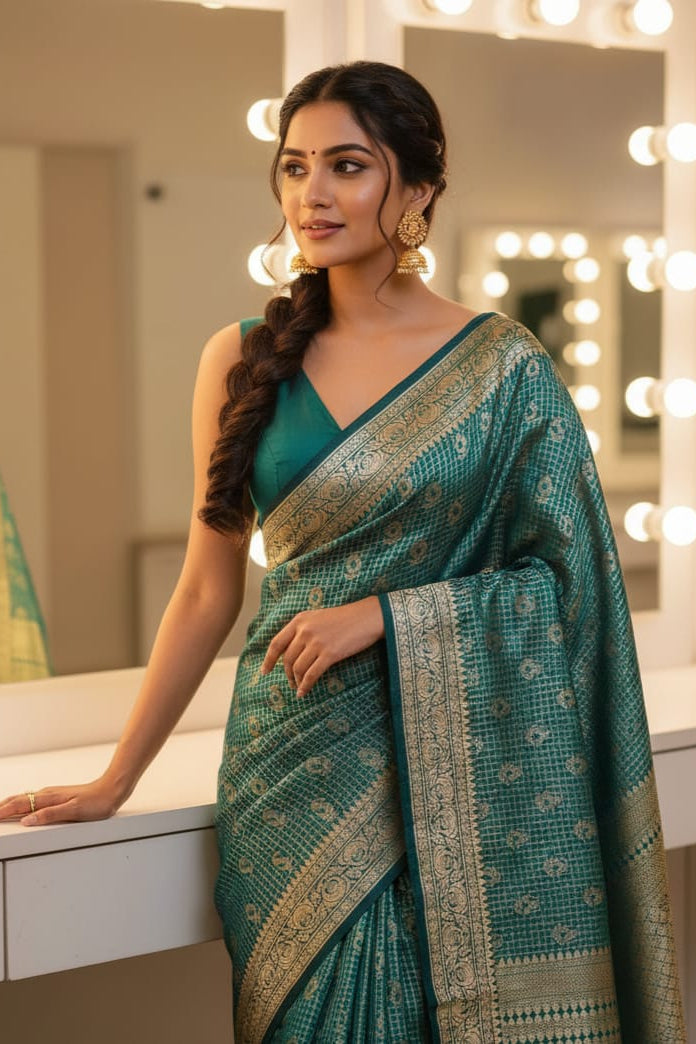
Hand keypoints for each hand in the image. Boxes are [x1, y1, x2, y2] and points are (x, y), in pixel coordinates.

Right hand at [0, 776, 124, 827]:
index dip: (2, 811)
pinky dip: (21, 804)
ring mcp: (52, 795)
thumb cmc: (97, 802)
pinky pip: (32, 800)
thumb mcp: (74, 811)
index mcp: (48, 798)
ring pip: (24, 799)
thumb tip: (27, 820)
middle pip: (18, 800)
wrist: (112, 790)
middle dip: (1, 807)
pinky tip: (21, 807)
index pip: (18, 805)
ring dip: (9, 804)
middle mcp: (47, 794)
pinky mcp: (57, 797)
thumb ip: (50, 815)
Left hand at [261, 596, 384, 697]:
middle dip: (287, 674)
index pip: (277, 643)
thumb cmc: (345, 618)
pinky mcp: (330, 653)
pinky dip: (306, 686)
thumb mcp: (318, 618)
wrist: (367, 616)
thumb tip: (290, 652)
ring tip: (298, 687)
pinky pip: (311, 674)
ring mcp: (317, 642)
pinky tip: (304, 692)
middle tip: (291, 683)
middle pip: (287, 659)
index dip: (269, 660)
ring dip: (296, 681)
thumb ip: (303, 630)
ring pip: (298, 668)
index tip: (265, 672)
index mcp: (300, 620)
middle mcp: (305, 630)